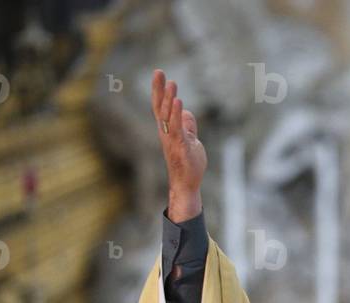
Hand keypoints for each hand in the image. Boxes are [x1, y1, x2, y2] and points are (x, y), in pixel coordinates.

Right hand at [151, 69, 206, 221]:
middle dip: (159, 89)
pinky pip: (178, 128)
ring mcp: (172, 140)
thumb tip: (187, 112)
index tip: (159, 74)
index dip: (160, 91)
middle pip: (161, 108)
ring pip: (169, 116)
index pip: (162, 107)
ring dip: (170, 99)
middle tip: (158, 71)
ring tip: (172, 83)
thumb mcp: (191, 141)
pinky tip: (179, 103)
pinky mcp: (180, 147)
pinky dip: (177, 115)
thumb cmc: (188, 164)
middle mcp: (167, 133)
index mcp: (169, 130)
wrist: (187, 184)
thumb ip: (188, 127)